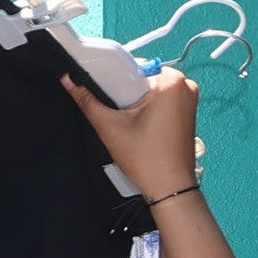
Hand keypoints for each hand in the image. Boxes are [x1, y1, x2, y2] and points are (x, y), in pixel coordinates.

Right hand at [59, 65, 201, 202]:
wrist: (170, 188)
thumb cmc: (144, 157)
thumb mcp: (110, 127)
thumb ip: (87, 101)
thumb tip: (67, 79)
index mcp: (171, 80)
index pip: (132, 69)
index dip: (114, 81)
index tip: (102, 94)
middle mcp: (185, 84)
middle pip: (142, 80)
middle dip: (126, 94)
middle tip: (115, 113)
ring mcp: (190, 99)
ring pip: (151, 91)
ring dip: (136, 103)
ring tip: (125, 122)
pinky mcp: (190, 112)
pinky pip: (162, 102)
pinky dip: (149, 110)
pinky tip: (139, 126)